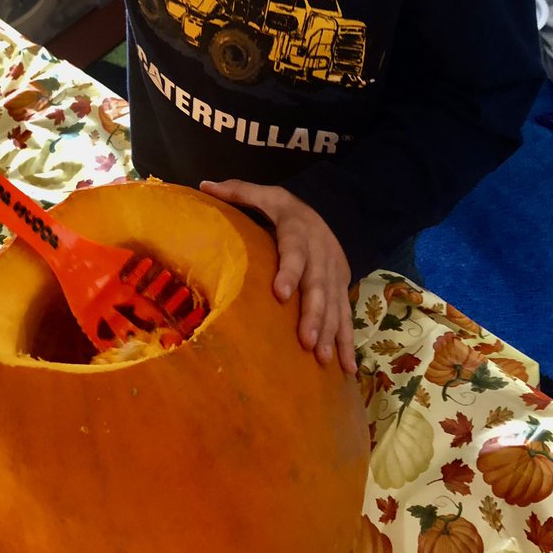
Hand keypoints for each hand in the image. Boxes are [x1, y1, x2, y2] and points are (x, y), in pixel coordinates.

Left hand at [199, 178, 355, 373]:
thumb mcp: (269, 195)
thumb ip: (239, 192)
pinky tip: (346, 368)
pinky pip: (346, 318)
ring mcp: (334, 278)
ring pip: (335, 307)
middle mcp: (320, 258)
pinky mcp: (341, 292)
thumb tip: (205, 184)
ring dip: (330, 334)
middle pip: (318, 288)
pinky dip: (347, 343)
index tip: (279, 293)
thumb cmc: (291, 211)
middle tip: (305, 341)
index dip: (288, 272)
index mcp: (299, 235)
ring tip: (321, 359)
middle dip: (313, 316)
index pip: (294, 254)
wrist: (336, 213)